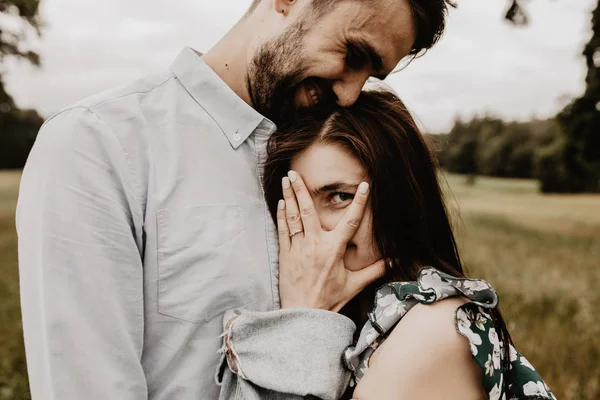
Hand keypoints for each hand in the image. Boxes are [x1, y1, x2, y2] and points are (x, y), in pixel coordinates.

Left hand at [277, 170, 385, 311]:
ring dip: (289, 197)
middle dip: (301, 189)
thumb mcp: (354, 285)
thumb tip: (395, 260)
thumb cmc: (329, 300)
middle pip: (308, 211)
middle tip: (295, 171)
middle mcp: (315, 245)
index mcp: (334, 250)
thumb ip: (374, 271)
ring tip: (286, 180)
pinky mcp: (285, 255)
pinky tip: (281, 203)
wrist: (304, 316)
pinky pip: (283, 230)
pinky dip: (281, 215)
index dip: (359, 202)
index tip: (365, 186)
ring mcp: (298, 249)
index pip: (351, 221)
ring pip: (292, 217)